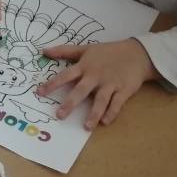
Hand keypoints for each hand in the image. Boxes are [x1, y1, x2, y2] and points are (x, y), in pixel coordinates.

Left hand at [39, 38, 153, 128]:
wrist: (137, 54)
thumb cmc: (108, 52)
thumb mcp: (86, 49)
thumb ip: (65, 51)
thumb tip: (44, 50)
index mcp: (85, 66)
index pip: (65, 76)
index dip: (52, 84)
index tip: (40, 93)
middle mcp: (95, 76)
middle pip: (81, 90)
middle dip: (70, 103)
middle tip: (59, 115)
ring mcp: (110, 84)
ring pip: (100, 100)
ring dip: (93, 114)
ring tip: (87, 127)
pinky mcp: (124, 90)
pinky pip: (117, 104)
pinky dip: (112, 113)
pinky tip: (105, 122)